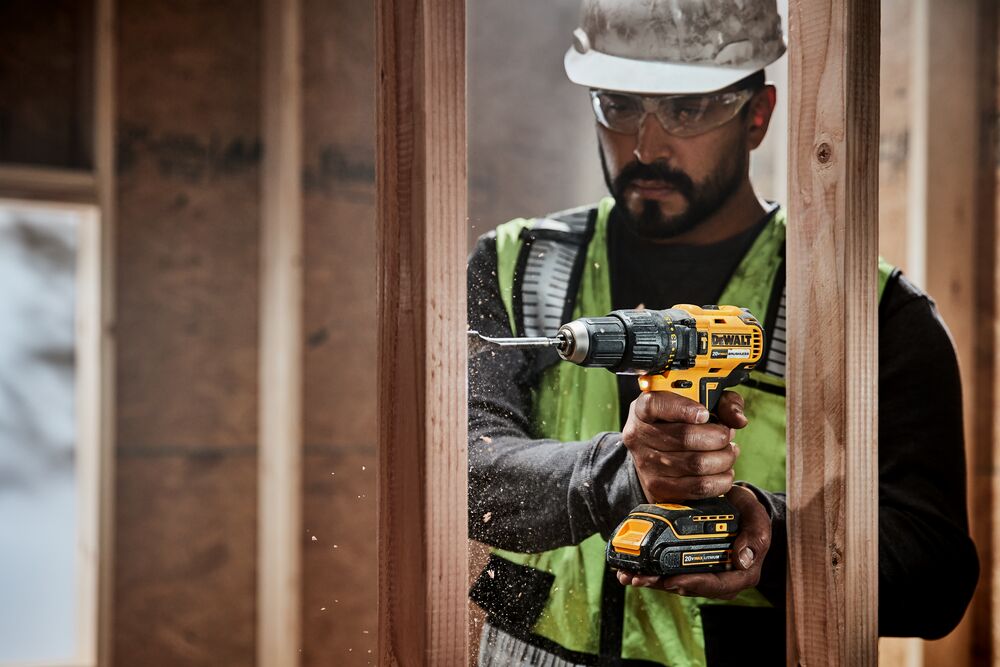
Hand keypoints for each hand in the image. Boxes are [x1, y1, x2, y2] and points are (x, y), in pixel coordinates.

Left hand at [615, 485, 770, 598]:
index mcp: (741, 574)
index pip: (717, 586)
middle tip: (640, 578)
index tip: (673, 580)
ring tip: (628, 575)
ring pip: (675, 582)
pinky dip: (649, 571)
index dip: (694, 585)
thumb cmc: (747, 513)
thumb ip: (756, 536)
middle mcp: (720, 579)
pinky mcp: (687, 565)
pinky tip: (629, 570)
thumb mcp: (757, 519)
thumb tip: (743, 559)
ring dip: (650, 581)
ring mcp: (702, 573)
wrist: (734, 503)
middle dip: (662, 585)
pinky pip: (668, 572)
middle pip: (690, 587)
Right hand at [622, 390, 747, 501]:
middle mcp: (639, 436)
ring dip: (723, 458)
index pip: (654, 405)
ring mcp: (647, 464)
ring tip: (729, 452)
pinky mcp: (659, 488)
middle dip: (717, 436)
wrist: (656, 454)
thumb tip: (738, 419)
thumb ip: (721, 401)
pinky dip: (720, 480)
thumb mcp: (697, 402)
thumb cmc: (680, 422)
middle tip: (727, 435)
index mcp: (642, 409)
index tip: (704, 414)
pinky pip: (699, 487)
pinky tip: (724, 471)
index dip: (682, 408)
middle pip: (684, 437)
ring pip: (696, 463)